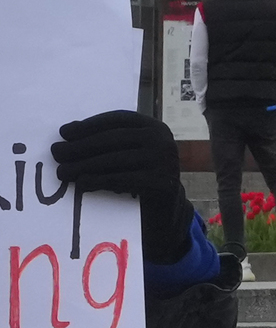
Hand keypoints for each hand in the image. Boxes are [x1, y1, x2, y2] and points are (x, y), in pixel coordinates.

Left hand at [53, 109, 196, 260]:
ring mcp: (165, 161)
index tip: (64, 132)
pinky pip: (122, 179)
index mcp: (153, 127)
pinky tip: (82, 184)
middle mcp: (162, 140)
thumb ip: (105, 139)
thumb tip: (68, 129)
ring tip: (62, 172)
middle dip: (81, 146)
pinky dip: (99, 181)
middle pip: (113, 139)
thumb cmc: (140, 175)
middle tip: (57, 153)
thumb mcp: (127, 152)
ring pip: (115, 159)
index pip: (117, 120)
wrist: (167, 208)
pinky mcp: (162, 182)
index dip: (89, 125)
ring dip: (84, 165)